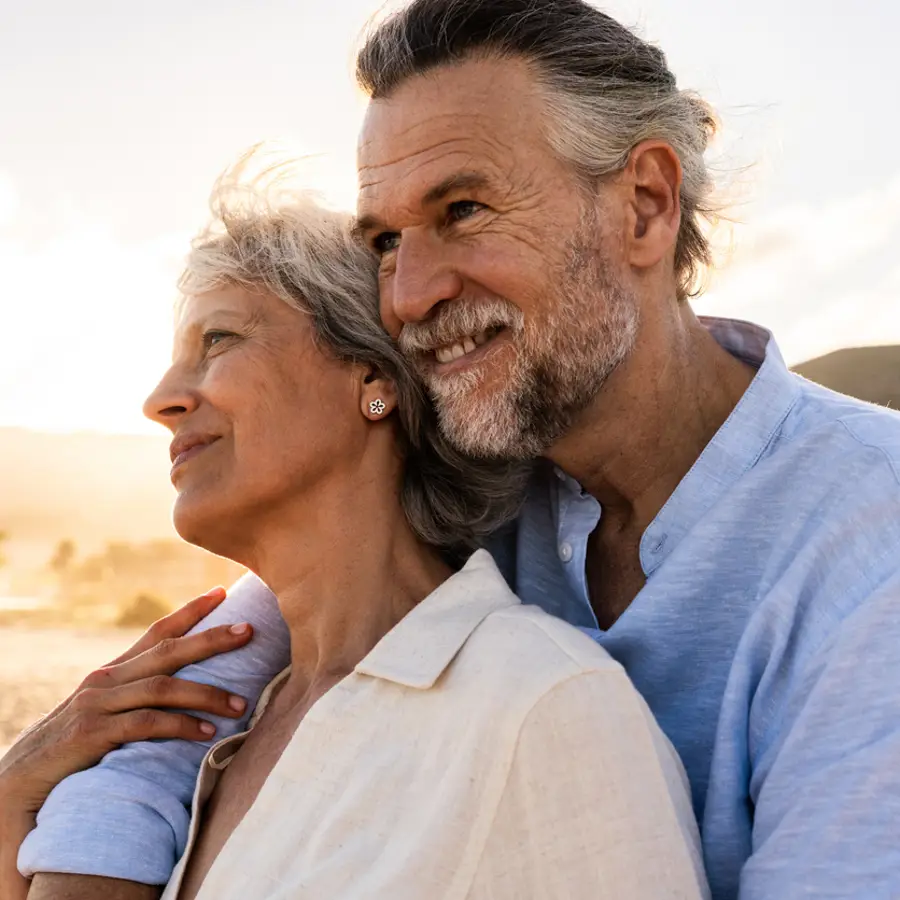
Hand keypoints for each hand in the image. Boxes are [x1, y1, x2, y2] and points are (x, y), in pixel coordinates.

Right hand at [0, 587, 252, 816]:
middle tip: (249, 631)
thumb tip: (186, 690)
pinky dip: (180, 726)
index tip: (223, 592)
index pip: (156, 631)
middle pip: (169, 651)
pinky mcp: (93, 734)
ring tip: (241, 704)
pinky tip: (206, 733)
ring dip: (207, 694)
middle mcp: (106, 679)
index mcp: (113, 671)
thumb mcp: (104, 713)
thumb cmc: (71, 749)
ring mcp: (98, 704)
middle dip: (212, 639)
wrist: (17, 783)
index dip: (190, 611)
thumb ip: (136, 698)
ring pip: (164, 687)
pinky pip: (147, 724)